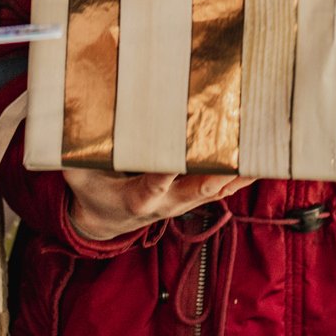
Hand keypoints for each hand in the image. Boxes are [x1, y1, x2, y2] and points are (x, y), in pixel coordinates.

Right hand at [61, 169, 252, 241]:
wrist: (104, 220)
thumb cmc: (90, 189)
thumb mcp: (75, 173)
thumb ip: (74, 153)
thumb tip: (73, 116)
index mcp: (135, 198)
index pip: (152, 186)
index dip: (165, 175)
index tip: (176, 160)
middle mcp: (166, 204)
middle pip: (196, 190)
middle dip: (216, 173)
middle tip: (235, 154)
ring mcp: (184, 202)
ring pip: (216, 189)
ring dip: (237, 173)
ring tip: (262, 151)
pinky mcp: (195, 197)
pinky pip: (223, 188)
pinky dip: (241, 175)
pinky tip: (263, 158)